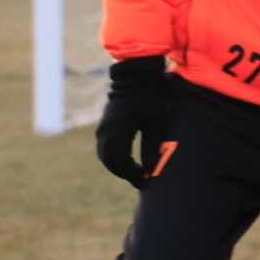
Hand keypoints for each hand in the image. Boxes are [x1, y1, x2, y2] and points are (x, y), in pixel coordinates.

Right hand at [94, 55, 172, 186]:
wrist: (136, 77)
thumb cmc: (150, 98)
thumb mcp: (155, 123)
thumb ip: (151, 147)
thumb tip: (149, 171)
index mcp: (119, 132)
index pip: (122, 163)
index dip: (132, 175)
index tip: (144, 182)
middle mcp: (106, 132)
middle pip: (110, 162)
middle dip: (124, 173)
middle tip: (141, 180)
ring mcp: (103, 128)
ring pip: (104, 156)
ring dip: (117, 166)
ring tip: (135, 171)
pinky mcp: (104, 124)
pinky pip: (103, 147)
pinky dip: (112, 157)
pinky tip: (127, 159)